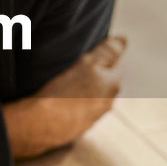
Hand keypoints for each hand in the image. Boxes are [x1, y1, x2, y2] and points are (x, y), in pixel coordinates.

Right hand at [3, 36, 125, 159]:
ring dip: (86, 88)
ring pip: (95, 95)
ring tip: (67, 82)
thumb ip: (107, 51)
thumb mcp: (87, 63)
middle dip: (96, 72)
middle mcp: (109, 102)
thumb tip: (124, 38)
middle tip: (77, 66)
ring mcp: (95, 117)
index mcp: (114, 85)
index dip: (104, 55)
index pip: (117, 62)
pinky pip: (82, 109)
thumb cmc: (64, 92)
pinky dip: (76, 102)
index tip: (88, 53)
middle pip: (107, 80)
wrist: (43, 125)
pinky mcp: (81, 127)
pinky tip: (62, 99)